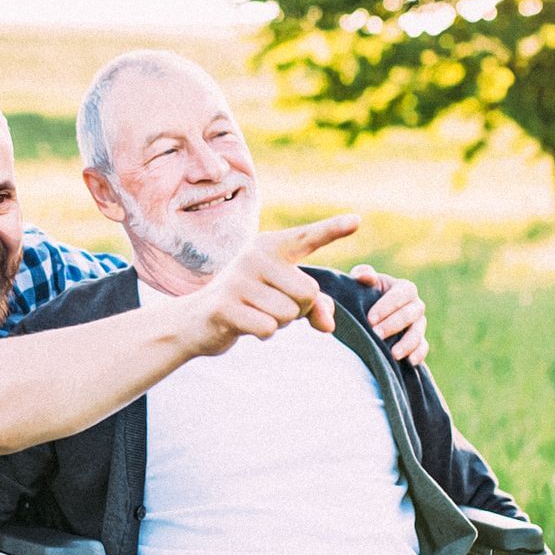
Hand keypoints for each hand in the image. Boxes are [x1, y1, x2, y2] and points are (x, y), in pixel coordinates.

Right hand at [178, 214, 359, 355]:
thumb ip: (314, 305)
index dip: (332, 230)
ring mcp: (238, 279)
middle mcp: (254, 256)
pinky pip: (269, 327)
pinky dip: (263, 333)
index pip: (307, 237)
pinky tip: (245, 324)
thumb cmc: (250, 303)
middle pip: (309, 292)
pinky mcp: (226, 305)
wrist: (197, 320)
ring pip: (289, 313)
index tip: (357, 221)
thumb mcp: (283, 297)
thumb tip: (329, 325)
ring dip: (279, 323)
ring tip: (256, 313)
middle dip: (299, 309)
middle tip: (272, 305)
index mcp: (270, 246)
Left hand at [349, 264, 430, 365]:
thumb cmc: (365, 295)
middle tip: (375, 334)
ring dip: (407, 343)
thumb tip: (366, 276)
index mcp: (404, 288)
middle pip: (411, 314)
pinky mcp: (419, 341)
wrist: (367, 317)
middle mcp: (415, 306)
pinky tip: (409, 362)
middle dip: (393, 325)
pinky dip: (418, 354)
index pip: (401, 294)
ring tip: (393, 354)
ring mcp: (419, 324)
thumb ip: (363, 274)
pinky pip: (423, 347)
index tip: (370, 319)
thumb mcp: (362, 283)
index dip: (387, 306)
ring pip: (418, 332)